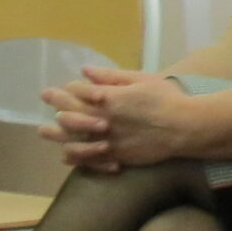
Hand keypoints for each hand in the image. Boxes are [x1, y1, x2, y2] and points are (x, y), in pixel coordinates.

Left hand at [40, 67, 178, 170]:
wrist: (186, 128)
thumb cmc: (167, 100)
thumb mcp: (143, 79)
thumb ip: (112, 76)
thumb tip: (86, 71)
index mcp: (108, 98)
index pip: (77, 91)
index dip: (68, 87)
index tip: (63, 85)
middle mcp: (102, 120)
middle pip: (68, 112)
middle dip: (56, 102)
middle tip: (46, 96)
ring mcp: (107, 140)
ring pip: (71, 139)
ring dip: (55, 134)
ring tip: (45, 130)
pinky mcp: (115, 156)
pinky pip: (87, 159)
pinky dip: (74, 157)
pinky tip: (66, 155)